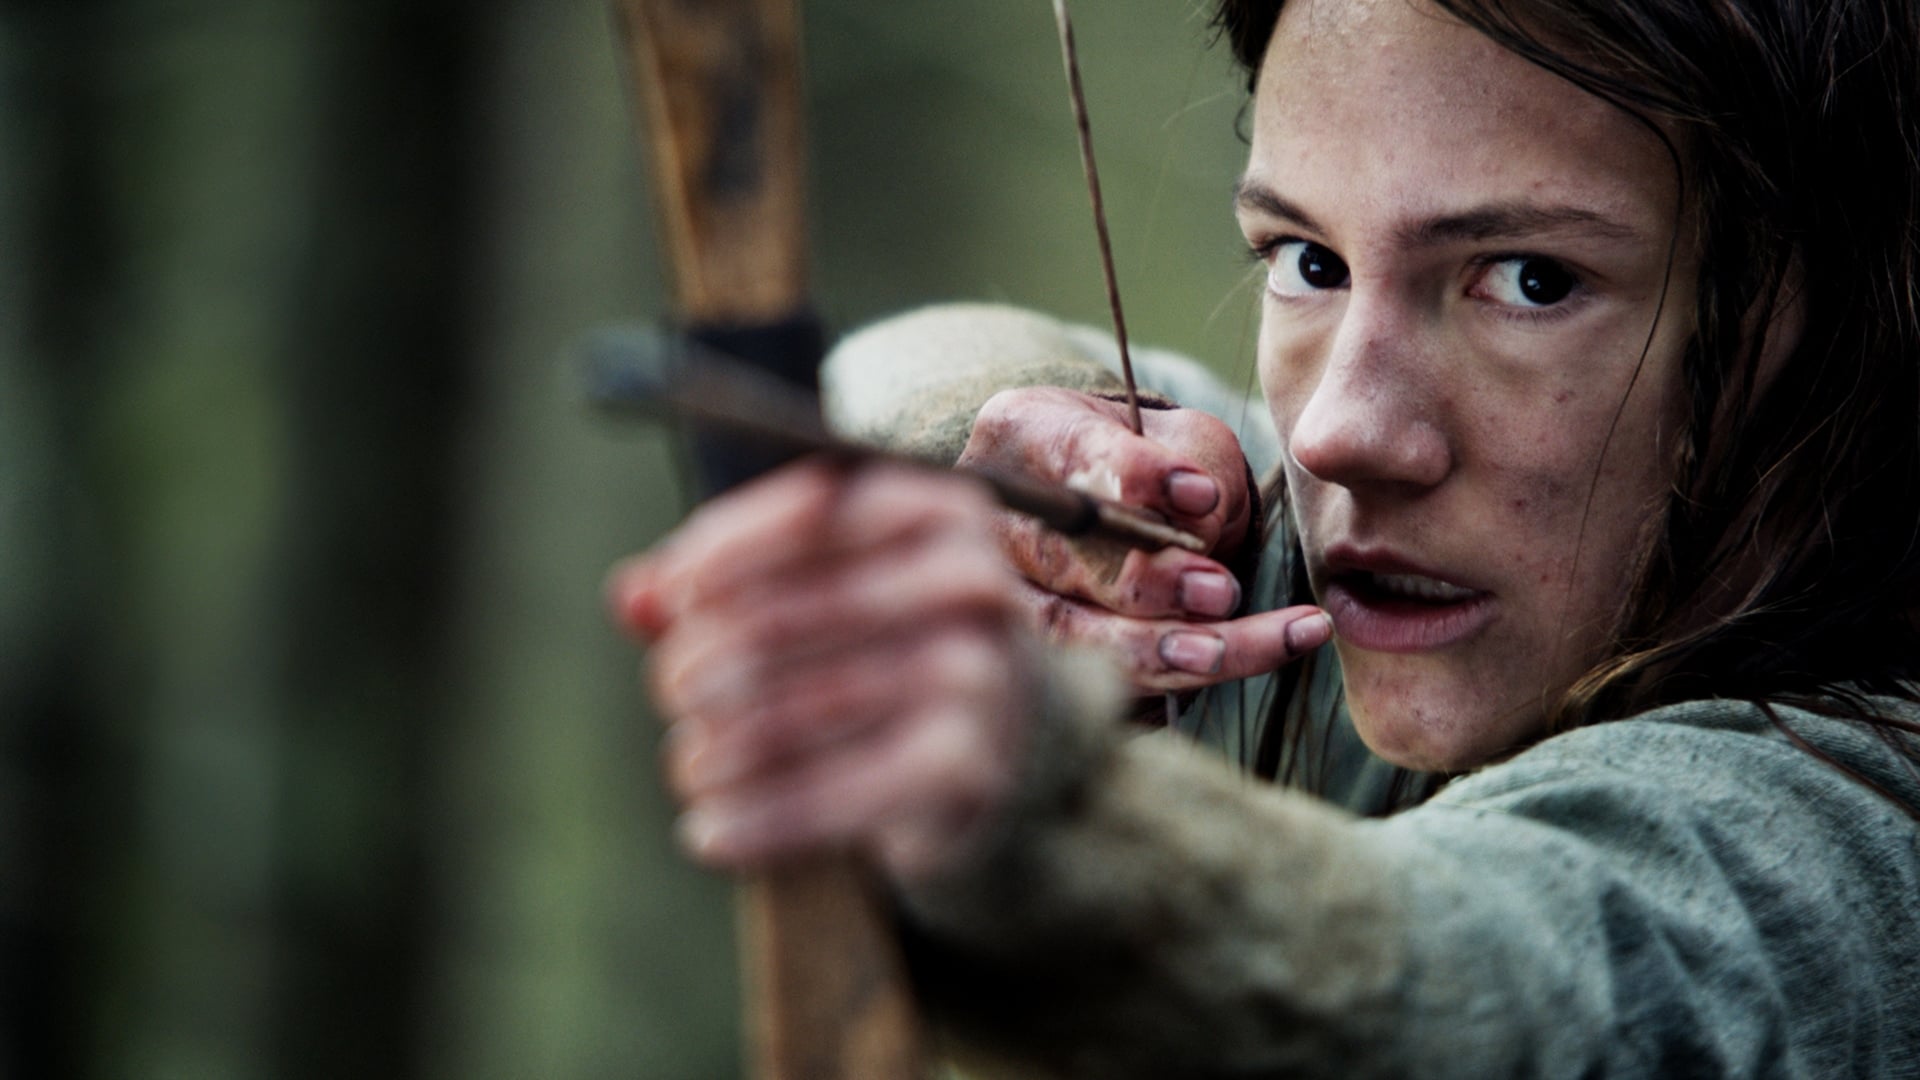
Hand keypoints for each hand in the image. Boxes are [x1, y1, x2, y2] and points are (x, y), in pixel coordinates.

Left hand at [609, 459, 1040, 880]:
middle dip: (709, 657)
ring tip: (684, 766)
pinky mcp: (966, 766)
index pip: (816, 508)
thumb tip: (633, 597)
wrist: (1001, 741)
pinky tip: (708, 833)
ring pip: (802, 709)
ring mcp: (976, 675)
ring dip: (720, 747)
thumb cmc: (885, 642)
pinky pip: (835, 794)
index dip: (728, 549)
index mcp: (936, 510)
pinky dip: (759, 818)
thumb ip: (724, 581)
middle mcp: (969, 581)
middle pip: (794, 613)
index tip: (671, 596)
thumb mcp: (820, 587)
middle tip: (670, 692)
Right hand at [959, 387, 1329, 693]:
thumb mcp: (1188, 439)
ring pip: (1071, 634)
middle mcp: (995, 517)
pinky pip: (1100, 681)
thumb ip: (1197, 467)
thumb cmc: (1159, 464)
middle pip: (1057, 559)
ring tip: (1228, 649)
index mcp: (1022, 432)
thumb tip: (1196, 524)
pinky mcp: (1035, 654)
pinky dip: (1177, 678)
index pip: (1070, 454)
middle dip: (1144, 583)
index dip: (1135, 478)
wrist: (1133, 513)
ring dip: (1157, 648)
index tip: (1205, 495)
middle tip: (1218, 590)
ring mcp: (1003, 592)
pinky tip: (1251, 660)